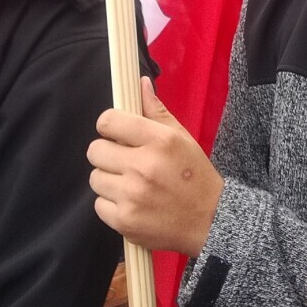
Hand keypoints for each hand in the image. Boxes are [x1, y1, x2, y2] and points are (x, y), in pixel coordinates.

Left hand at [89, 78, 223, 256]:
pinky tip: (131, 203)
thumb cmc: (195, 176)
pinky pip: (99, 204)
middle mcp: (144, 166)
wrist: (211, 222)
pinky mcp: (125, 221)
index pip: (108, 121)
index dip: (109, 126)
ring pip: (95, 178)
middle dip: (107, 154)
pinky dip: (111, 205)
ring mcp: (132, 196)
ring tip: (130, 185)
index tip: (117, 134)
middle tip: (124, 162)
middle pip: (95, 150)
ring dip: (109, 180)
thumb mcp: (183, 139)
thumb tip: (139, 84)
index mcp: (160, 140)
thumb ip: (157, 112)